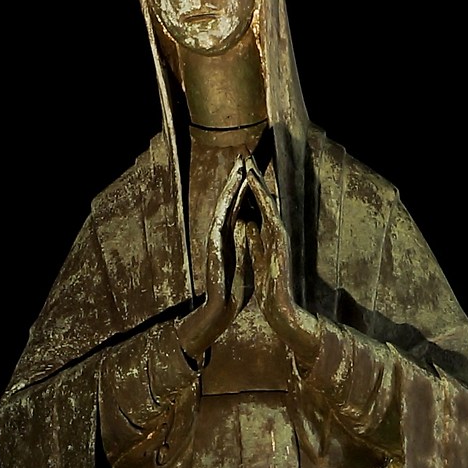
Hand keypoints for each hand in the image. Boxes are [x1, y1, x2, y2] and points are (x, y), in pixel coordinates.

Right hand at [177, 160, 254, 365]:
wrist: (220, 311)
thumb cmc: (233, 289)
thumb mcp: (244, 259)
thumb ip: (246, 241)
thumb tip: (251, 225)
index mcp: (230, 237)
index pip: (238, 206)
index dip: (245, 187)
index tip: (253, 167)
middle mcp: (221, 235)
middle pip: (230, 201)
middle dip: (237, 178)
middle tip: (244, 156)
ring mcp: (215, 241)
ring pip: (224, 207)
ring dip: (231, 187)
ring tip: (238, 167)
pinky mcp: (214, 249)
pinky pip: (221, 222)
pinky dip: (227, 207)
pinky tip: (232, 194)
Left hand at [239, 168, 322, 365]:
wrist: (283, 312)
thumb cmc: (272, 289)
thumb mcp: (259, 260)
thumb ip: (255, 241)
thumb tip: (249, 224)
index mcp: (267, 236)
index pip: (258, 206)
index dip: (249, 186)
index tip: (241, 166)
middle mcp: (275, 232)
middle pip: (263, 199)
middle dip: (254, 176)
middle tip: (245, 152)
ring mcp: (278, 238)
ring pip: (268, 204)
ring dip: (258, 184)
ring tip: (249, 163)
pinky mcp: (279, 246)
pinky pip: (270, 217)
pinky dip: (263, 203)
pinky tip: (256, 189)